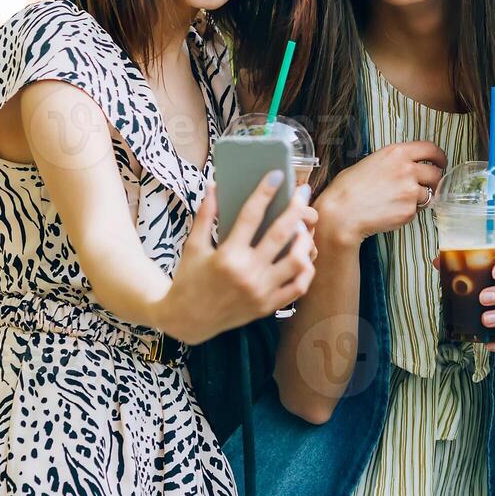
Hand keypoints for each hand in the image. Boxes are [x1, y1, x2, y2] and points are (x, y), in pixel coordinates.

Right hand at [153, 175, 315, 342]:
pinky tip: (304, 256)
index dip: (265, 192)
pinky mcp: (268, 306)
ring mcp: (261, 292)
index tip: (277, 175)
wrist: (187, 320)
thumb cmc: (188, 280)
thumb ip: (205, 215)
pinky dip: (306, 270)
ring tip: (304, 227)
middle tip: (303, 193)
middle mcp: (247, 273)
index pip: (251, 215)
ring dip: (304, 240)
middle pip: (281, 234)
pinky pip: (298, 287)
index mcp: (227, 255)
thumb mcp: (192, 246)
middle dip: (296, 208)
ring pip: (297, 261)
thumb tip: (213, 185)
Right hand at [315, 141, 446, 247]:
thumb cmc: (348, 188)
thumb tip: (406, 167)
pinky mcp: (409, 211)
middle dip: (434, 181)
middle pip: (436, 173)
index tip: (441, 163)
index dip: (439, 157)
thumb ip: (393, 162)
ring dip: (419, 199)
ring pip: (428, 195)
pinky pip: (416, 211)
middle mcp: (407, 169)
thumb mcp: (371, 162)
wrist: (342, 213)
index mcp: (397, 152)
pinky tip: (390, 211)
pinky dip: (408, 212)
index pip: (431, 149)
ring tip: (396, 201)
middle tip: (427, 187)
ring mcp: (411, 191)